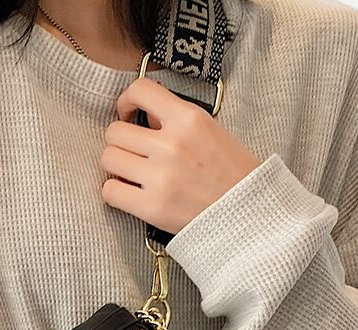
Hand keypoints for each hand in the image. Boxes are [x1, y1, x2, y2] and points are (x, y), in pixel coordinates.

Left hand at [100, 76, 261, 234]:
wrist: (249, 212)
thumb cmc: (230, 173)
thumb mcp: (210, 131)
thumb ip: (175, 121)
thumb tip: (143, 117)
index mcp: (189, 119)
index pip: (141, 90)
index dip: (126, 101)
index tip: (129, 114)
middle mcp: (173, 144)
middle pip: (115, 132)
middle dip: (120, 141)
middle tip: (133, 152)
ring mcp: (161, 177)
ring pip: (108, 159)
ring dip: (116, 166)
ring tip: (132, 173)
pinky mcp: (152, 207)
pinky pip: (110, 191)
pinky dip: (115, 192)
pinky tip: (130, 193)